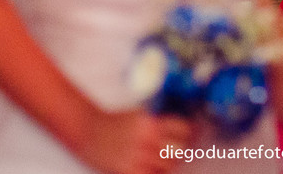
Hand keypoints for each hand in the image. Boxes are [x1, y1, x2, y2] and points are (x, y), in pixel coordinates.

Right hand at [75, 108, 191, 173]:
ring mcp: (137, 157)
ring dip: (170, 165)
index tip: (195, 135)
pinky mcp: (129, 171)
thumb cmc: (113, 123)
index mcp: (149, 123)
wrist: (87, 132)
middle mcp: (146, 139)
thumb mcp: (137, 116)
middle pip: (178, 150)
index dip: (189, 133)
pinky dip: (157, 173)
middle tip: (181, 152)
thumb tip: (182, 130)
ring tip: (166, 162)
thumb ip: (157, 123)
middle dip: (181, 152)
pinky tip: (155, 170)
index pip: (182, 129)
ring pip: (168, 166)